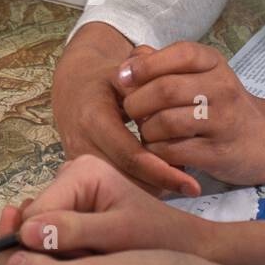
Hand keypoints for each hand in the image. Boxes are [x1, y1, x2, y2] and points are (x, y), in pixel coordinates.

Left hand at [0, 203, 243, 264]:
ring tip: (65, 208)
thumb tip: (11, 257)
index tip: (14, 205)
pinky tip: (90, 223)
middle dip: (30, 237)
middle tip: (40, 202)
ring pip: (55, 263)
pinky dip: (75, 241)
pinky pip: (79, 262)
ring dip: (52, 236)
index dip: (8, 241)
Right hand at [12, 154, 214, 257]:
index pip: (35, 215)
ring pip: (40, 231)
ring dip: (55, 254)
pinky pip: (51, 235)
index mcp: (81, 171)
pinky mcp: (73, 207)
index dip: (37, 249)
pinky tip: (87, 261)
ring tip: (89, 264)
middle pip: (34, 221)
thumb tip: (25, 234)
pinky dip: (63, 253)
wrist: (186, 244)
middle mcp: (70, 174)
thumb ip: (74, 233)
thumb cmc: (158, 238)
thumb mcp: (117, 236)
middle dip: (48, 250)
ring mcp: (70, 191)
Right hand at [52, 24, 200, 195]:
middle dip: (159, 186)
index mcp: (93, 119)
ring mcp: (78, 161)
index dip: (161, 172)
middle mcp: (82, 145)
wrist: (72, 88)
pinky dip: (137, 187)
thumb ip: (150, 91)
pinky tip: (159, 181)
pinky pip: (112, 185)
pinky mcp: (81, 171)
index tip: (192, 185)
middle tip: (190, 187)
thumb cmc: (104, 80)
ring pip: (119, 188)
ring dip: (149, 189)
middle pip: (125, 179)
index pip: (130, 155)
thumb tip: (176, 116)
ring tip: (179, 184)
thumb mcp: (126, 76)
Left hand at [118, 42, 264, 184]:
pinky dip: (156, 152)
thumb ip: (162, 64)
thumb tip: (128, 63)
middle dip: (137, 102)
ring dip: (146, 130)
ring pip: (166, 122)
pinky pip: (173, 151)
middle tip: (130, 112)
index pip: (179, 53)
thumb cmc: (221, 104)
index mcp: (214, 63)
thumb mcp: (199, 75)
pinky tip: (158, 150)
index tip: (123, 78)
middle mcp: (222, 88)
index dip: (145, 65)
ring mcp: (223, 121)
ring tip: (147, 132)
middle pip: (165, 90)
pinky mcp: (219, 153)